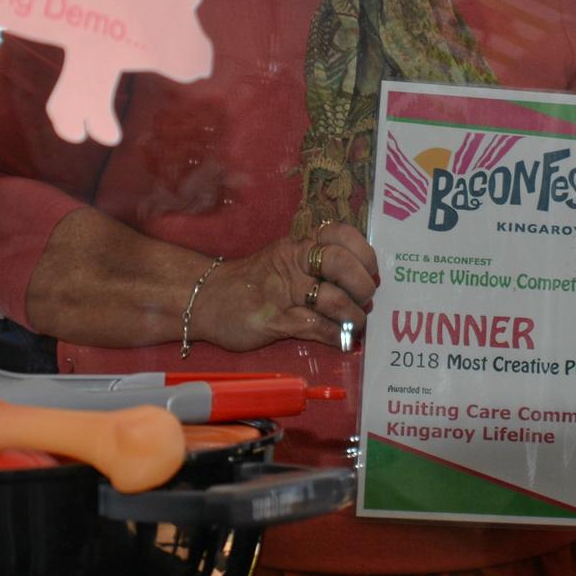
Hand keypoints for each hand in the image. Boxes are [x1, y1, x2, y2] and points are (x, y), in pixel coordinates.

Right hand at [199, 221, 377, 351]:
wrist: (206, 299)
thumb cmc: (252, 282)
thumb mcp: (285, 262)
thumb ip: (317, 267)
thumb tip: (364, 282)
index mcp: (298, 245)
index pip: (341, 234)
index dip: (364, 253)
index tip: (370, 271)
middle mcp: (293, 262)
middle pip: (340, 263)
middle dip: (362, 285)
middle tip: (365, 301)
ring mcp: (283, 291)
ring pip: (331, 298)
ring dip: (352, 316)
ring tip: (354, 325)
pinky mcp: (274, 320)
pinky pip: (314, 326)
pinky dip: (335, 336)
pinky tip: (342, 341)